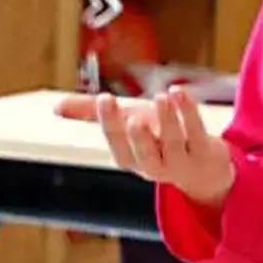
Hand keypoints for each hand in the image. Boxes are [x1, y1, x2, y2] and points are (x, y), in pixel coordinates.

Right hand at [57, 87, 236, 205]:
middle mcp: (156, 165)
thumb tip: (56, 108)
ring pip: (174, 144)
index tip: (104, 99)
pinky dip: (189, 113)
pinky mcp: (205, 152)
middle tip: (132, 116)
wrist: (204, 171)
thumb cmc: (159, 141)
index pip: (119, 149)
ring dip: (167, 121)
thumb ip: (92, 116)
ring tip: (162, 97)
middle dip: (138, 136)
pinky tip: (179, 92)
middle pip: (144, 154)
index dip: (111, 127)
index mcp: (133, 160)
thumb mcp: (126, 125)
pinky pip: (197, 132)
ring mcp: (182, 161)